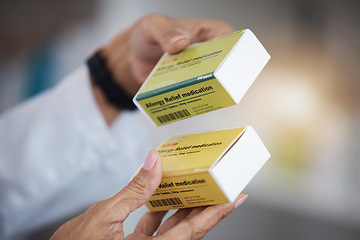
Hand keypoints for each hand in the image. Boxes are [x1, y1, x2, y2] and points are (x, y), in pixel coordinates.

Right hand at [50, 150, 247, 239]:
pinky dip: (162, 210)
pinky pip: (157, 228)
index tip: (236, 197)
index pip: (193, 230)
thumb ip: (133, 190)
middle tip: (222, 185)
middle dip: (207, 205)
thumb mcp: (103, 215)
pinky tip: (163, 193)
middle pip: (190, 228)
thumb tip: (153, 161)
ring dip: (185, 205)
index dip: (218, 212)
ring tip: (197, 184)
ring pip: (175, 227)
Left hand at [104, 13, 233, 95]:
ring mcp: (200, 71)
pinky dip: (192, 100)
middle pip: (224, 66)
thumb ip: (165, 32)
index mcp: (208, 32)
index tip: (225, 64)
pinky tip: (186, 102)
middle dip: (221, 76)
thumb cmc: (148, 34)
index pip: (229, 40)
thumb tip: (179, 42)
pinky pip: (195, 94)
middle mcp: (208, 52)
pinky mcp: (190, 85)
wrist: (133, 55)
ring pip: (211, 83)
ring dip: (206, 91)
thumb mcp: (153, 27)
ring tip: (198, 95)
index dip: (231, 52)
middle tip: (213, 82)